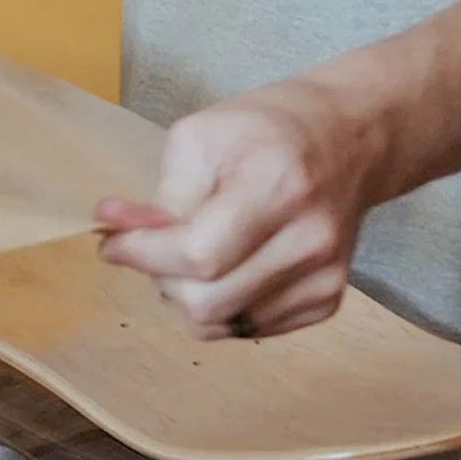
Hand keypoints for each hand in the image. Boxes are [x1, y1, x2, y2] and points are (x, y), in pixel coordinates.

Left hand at [95, 77, 391, 340]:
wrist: (347, 140)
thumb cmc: (266, 131)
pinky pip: (248, 328)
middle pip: (207, 302)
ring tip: (193, 254)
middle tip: (155, 247)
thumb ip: (162, 193)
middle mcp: (310, 241)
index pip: (198, 255)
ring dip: (189, 296)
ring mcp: (324, 277)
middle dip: (162, 278)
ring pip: (223, 323)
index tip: (113, 243)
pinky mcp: (327, 301)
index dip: (144, 255)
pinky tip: (228, 266)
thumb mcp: (201, 137)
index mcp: (279, 188)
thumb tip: (113, 229)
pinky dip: (222, 305)